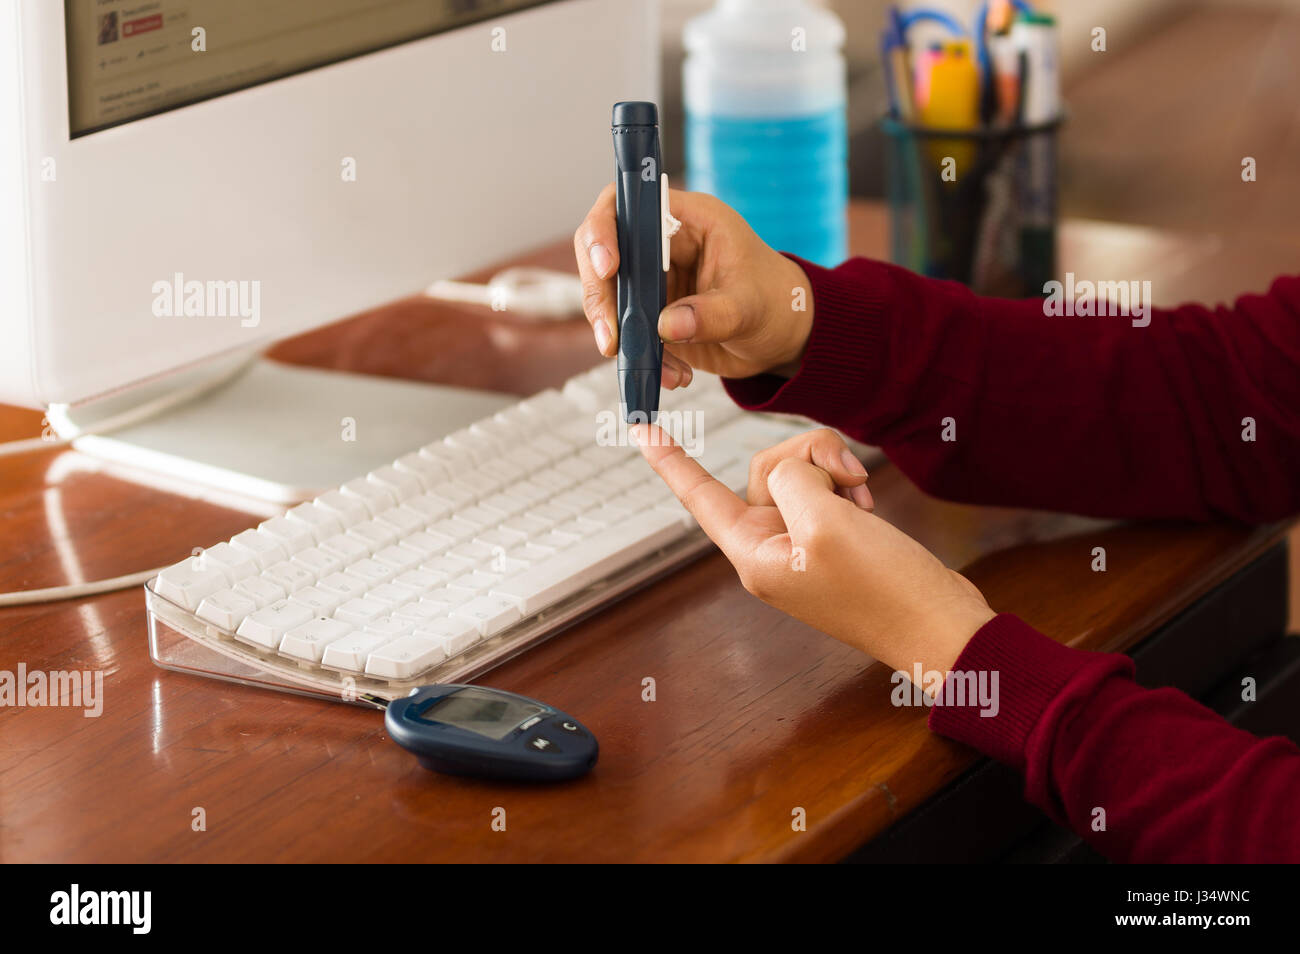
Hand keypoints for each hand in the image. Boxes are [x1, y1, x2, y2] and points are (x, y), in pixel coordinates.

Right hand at [574, 186, 813, 385]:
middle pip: (602, 252)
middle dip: (601, 295)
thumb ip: (711, 315)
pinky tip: (674, 375)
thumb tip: (667, 326)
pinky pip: (627, 331)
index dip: (606, 230)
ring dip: (619, 334)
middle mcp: (662, 244)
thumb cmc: (775, 303)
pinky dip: (640, 356)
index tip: (609, 267)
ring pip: (609, 297)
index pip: (628, 205)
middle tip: (612, 335)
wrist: (781, 337)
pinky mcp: (650, 313)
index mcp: (688, 220)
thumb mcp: (750, 307)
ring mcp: (652, 279)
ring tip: (652, 365)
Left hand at [632, 423, 995, 681]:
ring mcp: (801, 543)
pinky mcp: (831, 539)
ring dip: (831, 472)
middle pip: (765, 471)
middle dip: (805, 458)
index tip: (640, 429)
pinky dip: (847, 485)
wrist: (940, 624)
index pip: (699, 497)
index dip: (670, 461)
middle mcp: (769, 547)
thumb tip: (791, 471)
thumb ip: (792, 481)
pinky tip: (869, 504)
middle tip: (845, 477)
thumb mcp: (827, 523)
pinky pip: (824, 490)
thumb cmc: (884, 589)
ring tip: (863, 496)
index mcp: (753, 552)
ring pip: (798, 475)